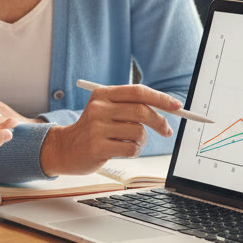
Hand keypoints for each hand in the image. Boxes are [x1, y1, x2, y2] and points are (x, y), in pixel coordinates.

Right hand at [40, 83, 178, 175]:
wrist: (65, 148)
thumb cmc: (94, 129)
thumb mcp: (106, 110)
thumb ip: (131, 106)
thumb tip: (167, 108)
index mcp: (103, 94)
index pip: (138, 92)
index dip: (160, 98)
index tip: (177, 106)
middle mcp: (99, 108)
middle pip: (141, 111)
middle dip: (159, 122)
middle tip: (167, 131)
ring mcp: (97, 128)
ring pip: (138, 132)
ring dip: (142, 140)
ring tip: (130, 142)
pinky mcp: (97, 147)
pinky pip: (131, 148)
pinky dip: (134, 151)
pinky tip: (122, 150)